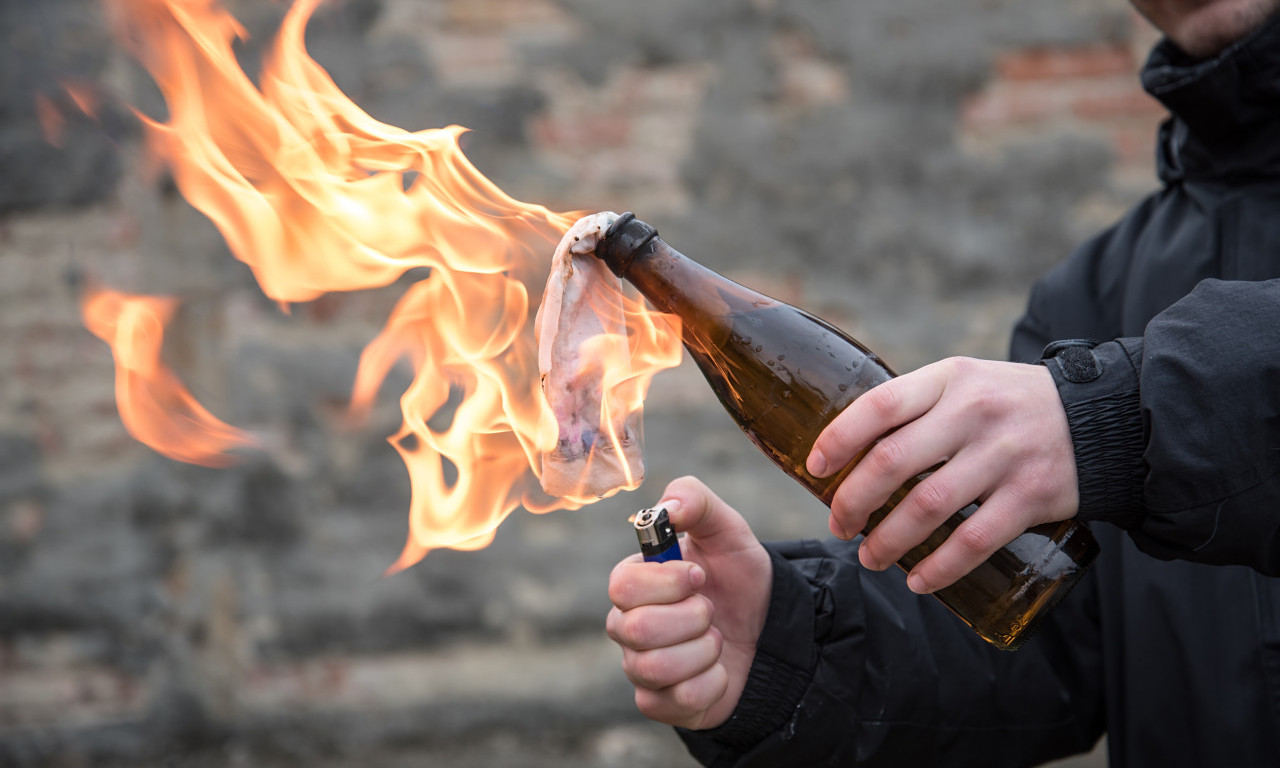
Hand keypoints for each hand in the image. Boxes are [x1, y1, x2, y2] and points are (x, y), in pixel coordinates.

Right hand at [606, 476, 770, 729]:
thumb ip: (695, 501)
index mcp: (633, 584)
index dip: (668, 582)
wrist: (770, 628)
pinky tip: (719, 670)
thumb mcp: (726, 529)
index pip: (622, 586)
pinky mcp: (659, 704)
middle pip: (636, 629)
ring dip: (705, 650)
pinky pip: (677, 700)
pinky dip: (712, 683)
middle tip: (711, 610)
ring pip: (655, 668)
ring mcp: (639, 668)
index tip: (700, 576)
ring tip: (717, 638)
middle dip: (693, 617)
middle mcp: (626, 626)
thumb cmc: (738, 577)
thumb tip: (664, 508)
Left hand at [807, 357, 1078, 594]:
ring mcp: (1005, 455)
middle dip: (853, 501)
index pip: (880, 405)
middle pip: (893, 461)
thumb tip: (850, 454)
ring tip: (869, 557)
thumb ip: (917, 408)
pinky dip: (939, 568)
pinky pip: (974, 541)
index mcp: (950, 380)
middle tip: (840, 525)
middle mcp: (974, 412)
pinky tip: (917, 581)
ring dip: (888, 541)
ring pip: (927, 507)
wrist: (1107, 418)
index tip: (814, 468)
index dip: (839, 439)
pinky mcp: (1032, 495)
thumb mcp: (966, 384)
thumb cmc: (1012, 405)